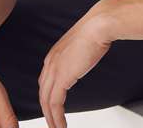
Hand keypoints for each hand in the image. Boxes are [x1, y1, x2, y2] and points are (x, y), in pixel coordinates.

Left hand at [38, 0, 114, 127]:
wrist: (99, 25)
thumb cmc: (96, 29)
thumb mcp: (82, 43)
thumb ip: (78, 52)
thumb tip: (86, 54)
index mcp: (54, 53)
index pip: (45, 80)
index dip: (47, 95)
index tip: (52, 106)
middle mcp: (50, 62)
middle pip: (43, 92)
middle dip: (46, 110)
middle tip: (52, 122)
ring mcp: (54, 70)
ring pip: (46, 101)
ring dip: (51, 118)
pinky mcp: (62, 78)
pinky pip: (54, 104)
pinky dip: (56, 118)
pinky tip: (60, 126)